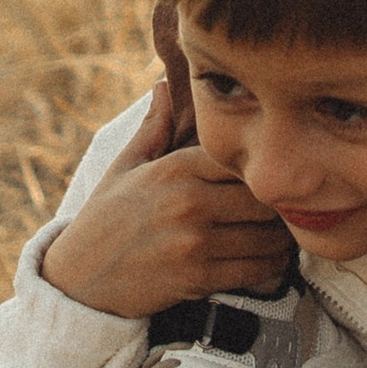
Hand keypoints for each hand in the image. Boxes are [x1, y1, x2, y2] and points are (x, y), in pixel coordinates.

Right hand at [39, 90, 295, 318]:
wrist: (78, 281)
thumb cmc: (105, 219)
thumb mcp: (125, 167)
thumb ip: (154, 128)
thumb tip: (164, 86)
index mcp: (176, 168)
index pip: (244, 158)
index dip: (263, 165)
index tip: (268, 173)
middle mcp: (189, 202)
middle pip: (264, 196)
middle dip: (279, 203)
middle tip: (287, 206)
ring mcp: (195, 243)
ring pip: (268, 236)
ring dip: (282, 237)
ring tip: (284, 233)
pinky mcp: (199, 279)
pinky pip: (257, 270)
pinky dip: (271, 267)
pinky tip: (269, 260)